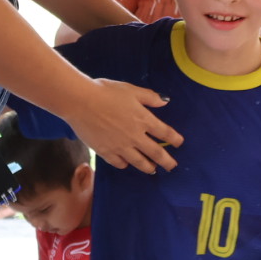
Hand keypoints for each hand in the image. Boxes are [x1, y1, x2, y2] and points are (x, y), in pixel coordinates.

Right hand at [65, 78, 181, 172]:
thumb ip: (149, 97)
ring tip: (153, 170)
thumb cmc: (106, 92)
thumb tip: (165, 102)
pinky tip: (126, 163)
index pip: (164, 132)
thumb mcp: (131, 90)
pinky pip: (119, 163)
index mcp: (143, 119)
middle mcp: (135, 136)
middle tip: (172, 167)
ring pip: (139, 162)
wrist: (81, 102)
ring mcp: (120, 146)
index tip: (179, 143)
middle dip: (167, 161)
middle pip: (156, 153)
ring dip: (148, 167)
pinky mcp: (105, 152)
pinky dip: (125, 164)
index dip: (174, 139)